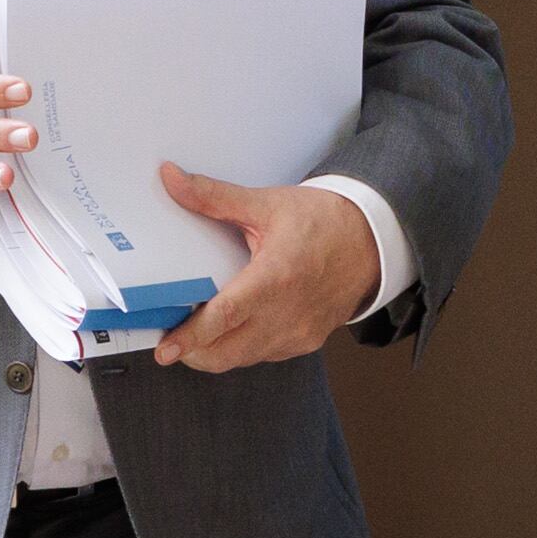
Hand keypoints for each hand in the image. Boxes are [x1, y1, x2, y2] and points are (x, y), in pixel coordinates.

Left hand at [152, 167, 382, 371]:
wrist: (371, 241)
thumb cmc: (322, 221)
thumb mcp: (267, 204)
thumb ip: (213, 197)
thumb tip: (171, 178)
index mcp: (276, 277)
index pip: (225, 317)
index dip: (191, 336)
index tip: (165, 348)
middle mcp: (287, 313)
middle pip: (226, 352)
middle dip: (192, 352)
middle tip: (169, 339)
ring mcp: (298, 333)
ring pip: (241, 358)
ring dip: (215, 351)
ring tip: (196, 331)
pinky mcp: (305, 342)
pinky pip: (262, 354)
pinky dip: (240, 347)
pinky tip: (233, 326)